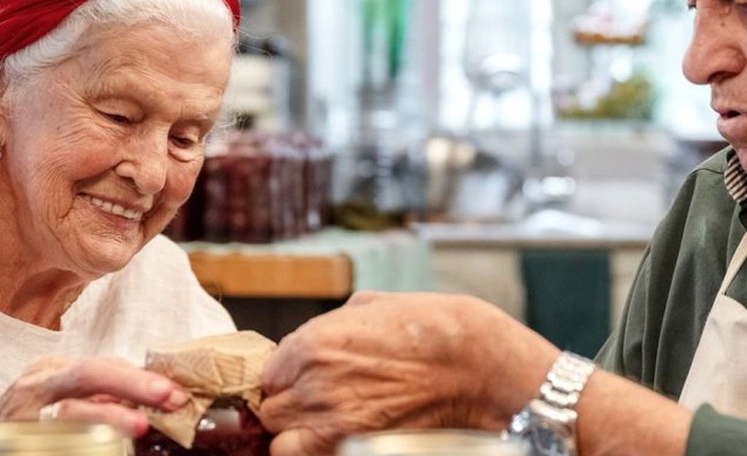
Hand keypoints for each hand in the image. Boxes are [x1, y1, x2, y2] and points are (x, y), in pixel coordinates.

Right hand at [0, 356, 190, 437]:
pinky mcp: (12, 440)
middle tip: (169, 398)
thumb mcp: (57, 398)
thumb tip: (154, 397)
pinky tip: (104, 450)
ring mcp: (21, 413)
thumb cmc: (21, 422)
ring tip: (138, 427)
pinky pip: (50, 443)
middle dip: (132, 384)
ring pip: (68, 410)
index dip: (141, 377)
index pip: (102, 365)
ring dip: (107, 418)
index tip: (176, 391)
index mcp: (52, 370)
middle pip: (87, 375)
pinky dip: (78, 446)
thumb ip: (97, 396)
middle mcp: (36, 384)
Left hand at [258, 291, 558, 455]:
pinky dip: (317, 450)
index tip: (301, 379)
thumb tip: (317, 337)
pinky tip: (341, 436)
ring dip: (297, 434)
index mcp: (312, 344)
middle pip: (272, 410)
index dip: (285, 377)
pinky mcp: (353, 449)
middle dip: (290, 405)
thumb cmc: (435, 329)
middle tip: (318, 402)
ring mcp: (332, 424)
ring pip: (282, 442)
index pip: (267, 373)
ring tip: (325, 424)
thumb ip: (333, 323)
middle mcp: (314, 385)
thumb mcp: (374, 304)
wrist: (479, 367)